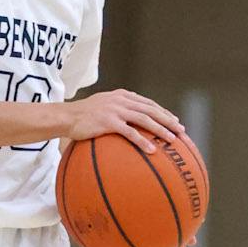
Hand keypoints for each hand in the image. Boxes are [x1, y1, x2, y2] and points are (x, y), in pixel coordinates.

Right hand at [66, 88, 186, 154]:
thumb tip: (130, 124)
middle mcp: (121, 100)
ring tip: (172, 140)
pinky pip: (130, 132)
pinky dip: (142, 141)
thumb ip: (117, 110)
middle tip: (181, 131)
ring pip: (145, 119)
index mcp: (122, 95)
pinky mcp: (108, 122)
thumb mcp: (102, 107)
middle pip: (151, 109)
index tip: (175, 122)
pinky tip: (152, 150)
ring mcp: (115, 110)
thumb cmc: (83, 116)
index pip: (148, 103)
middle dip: (168, 120)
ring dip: (161, 129)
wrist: (66, 117)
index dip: (163, 112)